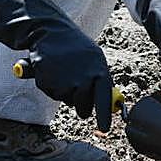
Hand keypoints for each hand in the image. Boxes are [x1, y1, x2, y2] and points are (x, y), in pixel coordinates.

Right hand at [0, 0, 112, 131]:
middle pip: (83, 106)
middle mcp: (84, 77)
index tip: (104, 129)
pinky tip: (53, 70)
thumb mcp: (94, 59)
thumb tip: (111, 105)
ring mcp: (66, 79)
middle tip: (76, 92)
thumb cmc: (76, 48)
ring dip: (64, 92)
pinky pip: (51, 93)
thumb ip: (101, 81)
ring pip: (66, 100)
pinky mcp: (49, 80)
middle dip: (80, 105)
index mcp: (99, 71)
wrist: (51, 31)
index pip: (103, 99)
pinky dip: (51, 86)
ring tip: (64, 72)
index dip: (104, 116)